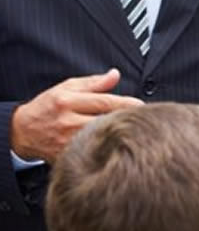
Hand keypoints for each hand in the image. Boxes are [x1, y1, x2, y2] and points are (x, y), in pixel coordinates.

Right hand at [10, 69, 143, 161]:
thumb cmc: (47, 107)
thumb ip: (94, 83)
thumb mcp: (67, 88)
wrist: (23, 131)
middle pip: (107, 122)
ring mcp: (68, 141)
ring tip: (132, 131)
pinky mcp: (68, 156)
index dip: (127, 104)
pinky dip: (106, 148)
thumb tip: (115, 75)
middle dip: (126, 120)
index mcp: (68, 102)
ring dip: (119, 134)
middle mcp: (68, 122)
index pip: (105, 102)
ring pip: (102, 138)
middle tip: (142, 119)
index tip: (143, 105)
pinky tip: (116, 145)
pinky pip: (93, 152)